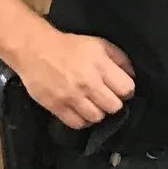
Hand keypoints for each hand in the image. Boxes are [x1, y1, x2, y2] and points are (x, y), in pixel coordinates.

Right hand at [18, 28, 135, 129]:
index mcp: (101, 66)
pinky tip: (82, 112)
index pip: (126, 89)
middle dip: (114, 103)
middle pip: (114, 106)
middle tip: (106, 98)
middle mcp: (88, 83)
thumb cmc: (69, 46)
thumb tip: (132, 76)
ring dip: (98, 113)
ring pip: (97, 117)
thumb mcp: (100, 44)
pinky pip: (77, 124)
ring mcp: (71, 96)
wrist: (35, 49)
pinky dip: (82, 121)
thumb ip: (120, 59)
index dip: (126, 91)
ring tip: (94, 105)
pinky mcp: (56, 106)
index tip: (120, 90)